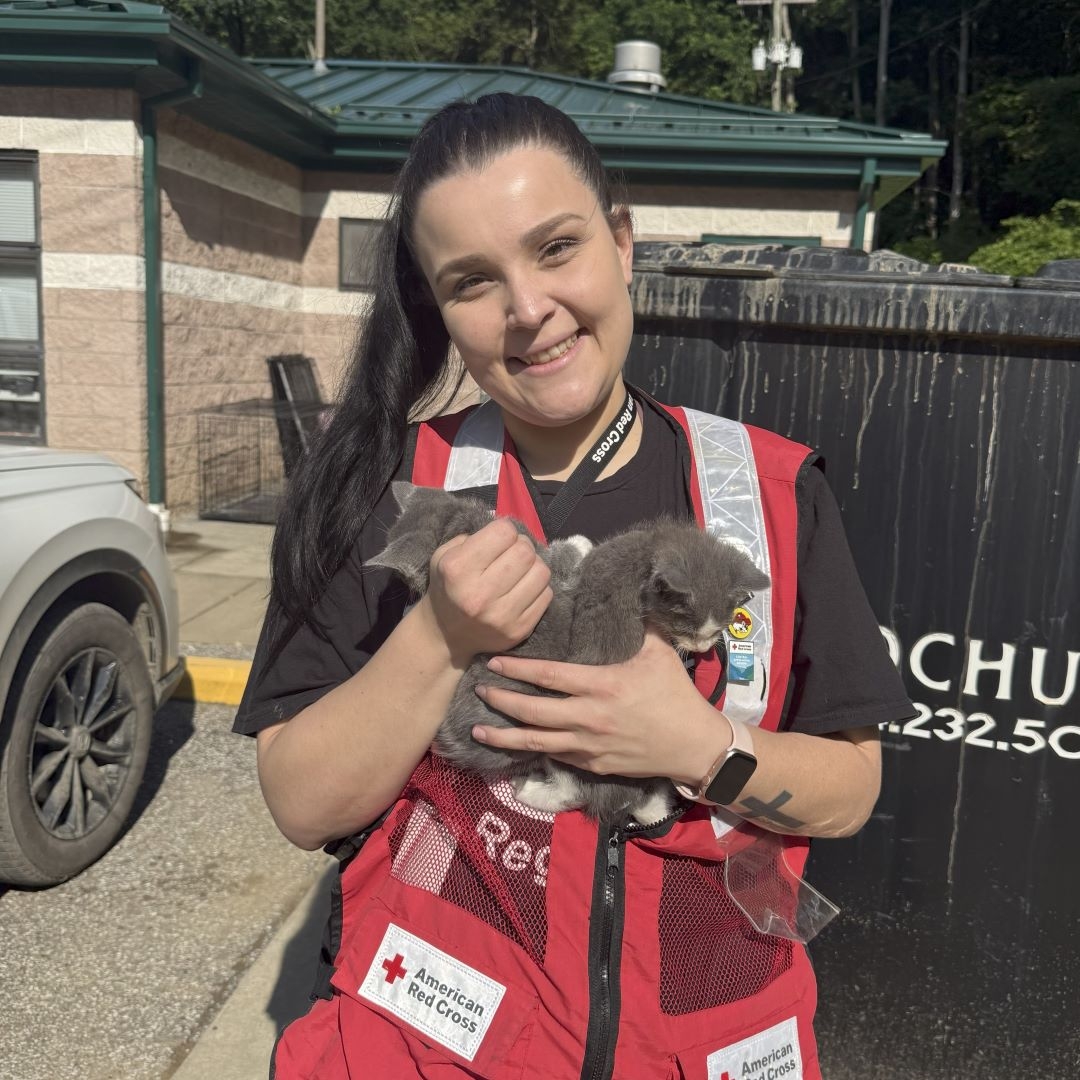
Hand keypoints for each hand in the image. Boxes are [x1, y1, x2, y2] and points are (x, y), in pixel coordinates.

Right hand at [418, 518, 551, 667]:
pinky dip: (538, 587)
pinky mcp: (519, 630)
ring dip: (534, 565)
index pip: (504, 532)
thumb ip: (473, 537)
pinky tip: (523, 589)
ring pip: (541, 572)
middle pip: (525, 551)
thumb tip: (509, 531)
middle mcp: (479, 594)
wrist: (445, 635)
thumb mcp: (444, 555)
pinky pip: (547, 595)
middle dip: (522, 546)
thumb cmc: (448, 587)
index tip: (499, 539)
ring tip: (520, 570)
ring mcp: (502, 616)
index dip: (504, 530)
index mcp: (458, 569)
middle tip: (512, 553)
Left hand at [471, 629, 725, 783]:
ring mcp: (588, 746)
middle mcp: (589, 717)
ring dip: (503, 735)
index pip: (548, 676)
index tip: (494, 661)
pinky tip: (513, 747)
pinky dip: (531, 751)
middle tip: (478, 690)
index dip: (517, 669)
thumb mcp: (659, 651)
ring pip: (536, 742)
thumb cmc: (675, 694)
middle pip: (533, 711)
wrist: (693, 744)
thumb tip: (625, 590)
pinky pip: (554, 757)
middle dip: (501, 700)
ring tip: (477, 728)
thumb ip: (637, 623)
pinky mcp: (592, 765)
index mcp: (602, 685)